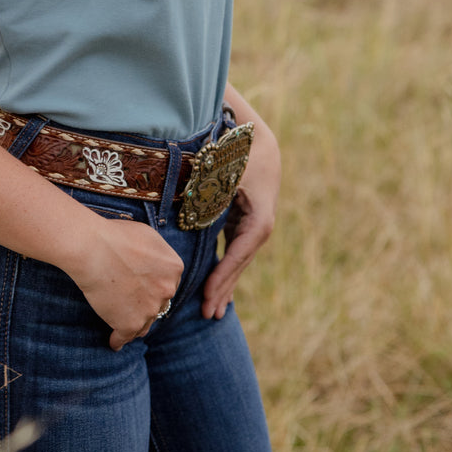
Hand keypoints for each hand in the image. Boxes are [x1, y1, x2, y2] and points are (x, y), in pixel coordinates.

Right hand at [70, 214, 183, 350]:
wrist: (94, 248)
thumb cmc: (116, 236)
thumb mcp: (150, 237)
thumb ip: (160, 256)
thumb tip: (160, 267)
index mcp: (174, 268)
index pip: (168, 283)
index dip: (153, 283)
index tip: (139, 282)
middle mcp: (167, 291)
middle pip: (159, 304)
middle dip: (147, 302)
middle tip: (129, 299)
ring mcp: (149, 310)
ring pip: (145, 323)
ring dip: (135, 323)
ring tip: (122, 321)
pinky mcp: (130, 324)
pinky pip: (125, 338)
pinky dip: (118, 340)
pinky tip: (114, 342)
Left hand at [200, 108, 280, 319]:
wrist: (258, 136)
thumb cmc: (240, 149)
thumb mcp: (226, 169)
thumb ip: (211, 192)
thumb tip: (191, 213)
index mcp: (260, 217)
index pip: (239, 254)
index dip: (224, 277)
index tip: (208, 297)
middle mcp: (260, 224)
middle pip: (240, 263)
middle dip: (224, 289)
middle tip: (207, 315)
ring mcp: (253, 223)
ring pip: (238, 260)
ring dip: (226, 285)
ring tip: (213, 312)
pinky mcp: (244, 219)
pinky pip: (235, 250)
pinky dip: (226, 269)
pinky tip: (219, 289)